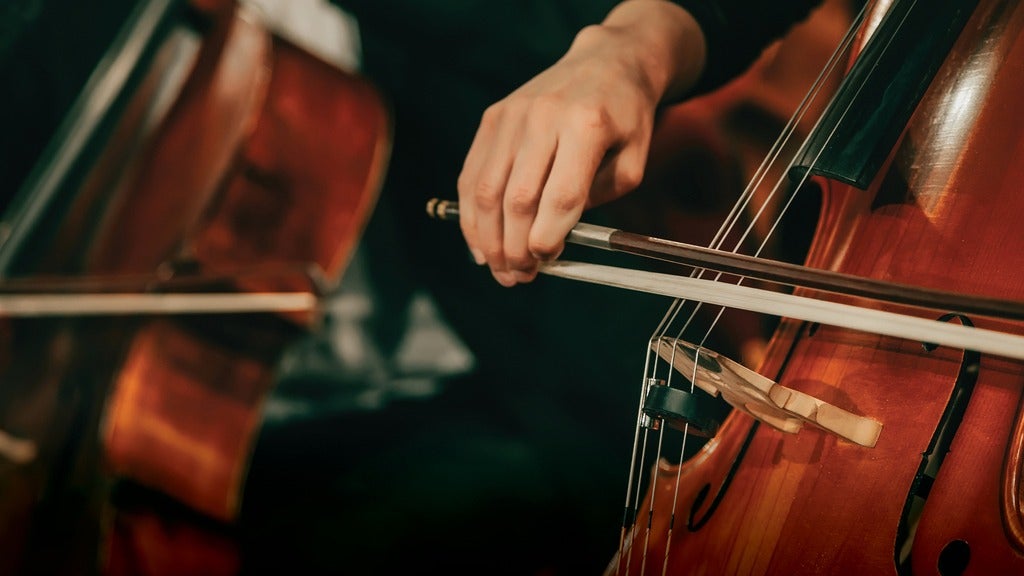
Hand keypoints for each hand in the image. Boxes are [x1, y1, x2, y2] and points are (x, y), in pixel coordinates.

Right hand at [456, 0, 705, 286]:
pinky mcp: (493, 118)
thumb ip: (596, 200)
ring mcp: (512, 116)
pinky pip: (472, 174)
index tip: (545, 264)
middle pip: (517, 198)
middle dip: (515, 247)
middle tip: (519, 276)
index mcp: (587, 126)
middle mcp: (543, 118)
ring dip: (488, 239)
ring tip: (498, 269)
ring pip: (486, 190)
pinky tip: (479, 243)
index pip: (561, 196)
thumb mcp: (632, 161)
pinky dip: (471, 214)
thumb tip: (550, 239)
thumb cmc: (625, 118)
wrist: (606, 62)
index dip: (548, 238)